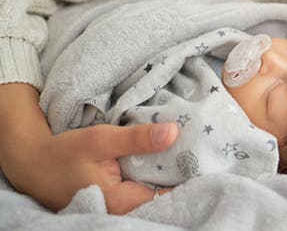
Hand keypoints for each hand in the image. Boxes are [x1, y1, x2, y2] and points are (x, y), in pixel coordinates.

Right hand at [5, 122, 177, 213]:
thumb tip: (173, 133)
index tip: (198, 152)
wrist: (32, 163)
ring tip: (178, 146)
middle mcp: (125, 209)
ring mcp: (120, 205)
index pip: (170, 192)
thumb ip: (137, 139)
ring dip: (163, 168)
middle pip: (164, 190)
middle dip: (177, 169)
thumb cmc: (64, 153)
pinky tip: (157, 154)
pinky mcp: (117, 196)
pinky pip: (142, 184)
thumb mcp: (101, 140)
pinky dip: (150, 169)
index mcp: (124, 202)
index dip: (186, 173)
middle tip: (192, 144)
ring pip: (154, 187)